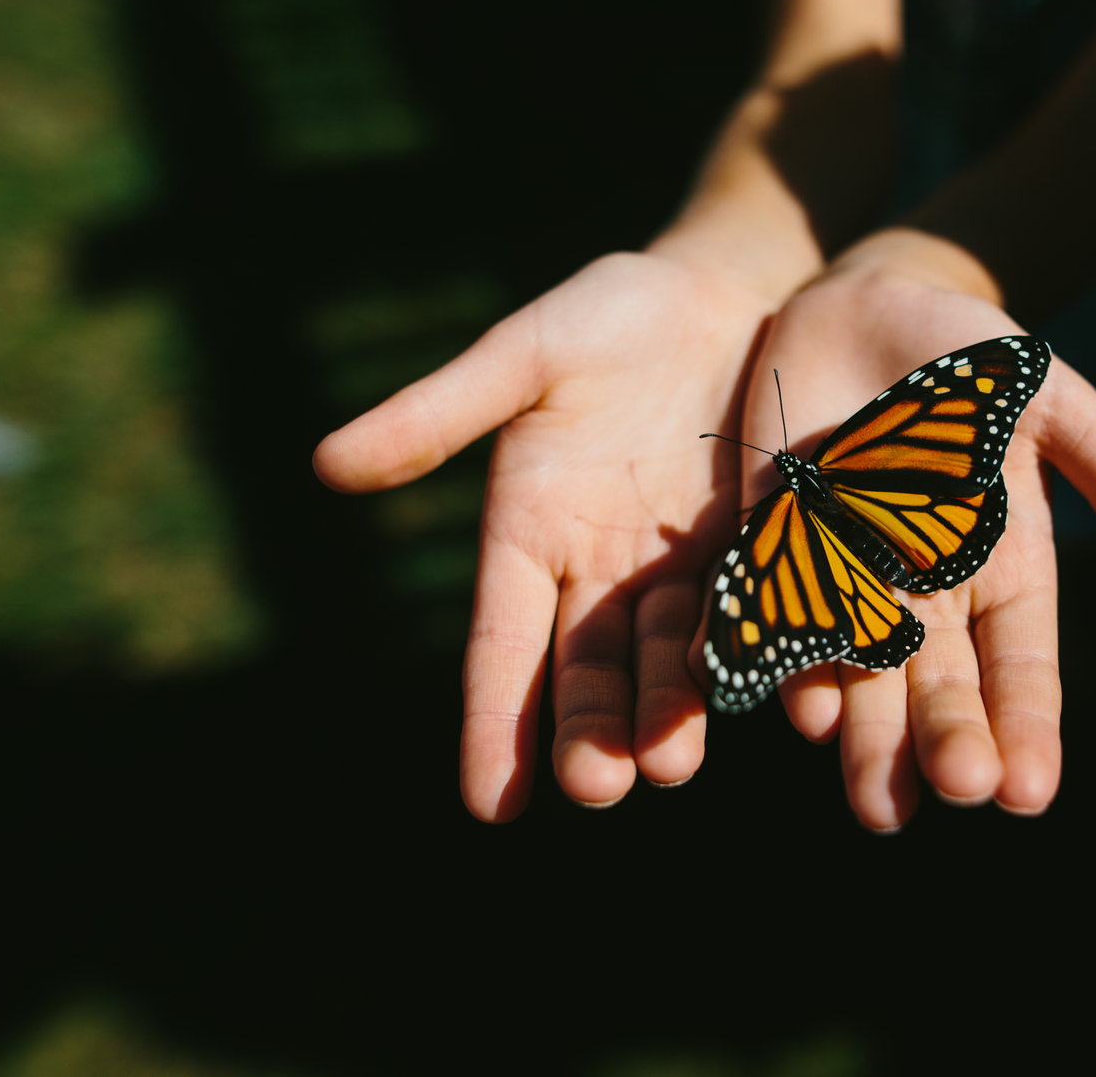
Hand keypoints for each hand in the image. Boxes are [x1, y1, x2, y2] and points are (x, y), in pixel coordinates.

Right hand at [314, 251, 771, 818]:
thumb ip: (441, 411)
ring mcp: (680, 568)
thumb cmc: (611, 314)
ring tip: (670, 764)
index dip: (494, 722)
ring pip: (667, 659)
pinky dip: (753, 661)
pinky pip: (752, 616)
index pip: (502, 648)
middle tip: (598, 787)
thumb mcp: (524, 353)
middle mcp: (600, 571)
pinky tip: (770, 703)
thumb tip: (325, 465)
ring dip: (668, 715)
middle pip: (586, 670)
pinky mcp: (758, 550)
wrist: (724, 289)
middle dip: (589, 733)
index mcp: (529, 535)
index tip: (490, 805)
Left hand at [700, 248, 1095, 829]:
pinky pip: (778, 615)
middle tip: (950, 792)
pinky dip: (785, 660)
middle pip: (938, 687)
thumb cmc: (971, 358)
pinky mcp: (776, 547)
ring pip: (858, 674)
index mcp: (1001, 571)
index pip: (1019, 668)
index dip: (1026, 728)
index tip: (1028, 794)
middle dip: (945, 742)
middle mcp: (925, 593)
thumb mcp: (1053, 400)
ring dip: (866, 738)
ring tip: (878, 801)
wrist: (864, 307)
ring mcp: (846, 576)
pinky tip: (795, 707)